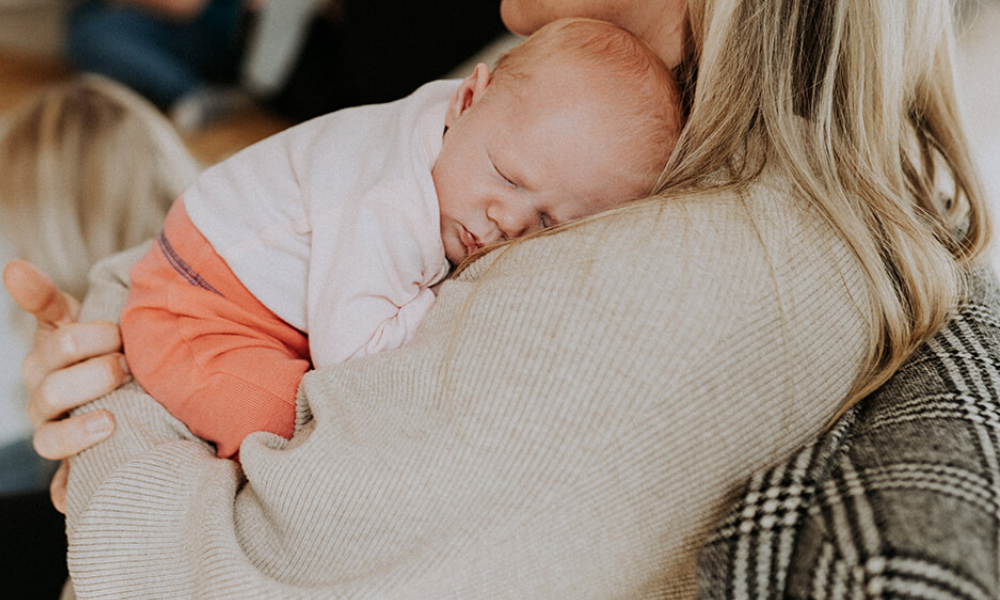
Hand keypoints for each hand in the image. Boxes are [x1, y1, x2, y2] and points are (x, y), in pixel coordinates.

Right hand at [3, 260, 129, 511]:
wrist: (124, 396)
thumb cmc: (100, 355)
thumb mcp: (78, 323)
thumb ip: (46, 299)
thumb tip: (11, 267)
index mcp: (46, 361)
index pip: (55, 346)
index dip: (84, 340)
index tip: (115, 332)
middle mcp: (44, 398)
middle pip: (54, 389)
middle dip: (96, 374)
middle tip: (130, 366)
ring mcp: (54, 433)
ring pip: (51, 437)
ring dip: (81, 427)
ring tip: (114, 416)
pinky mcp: (68, 470)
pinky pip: (61, 487)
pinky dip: (66, 491)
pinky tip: (75, 493)